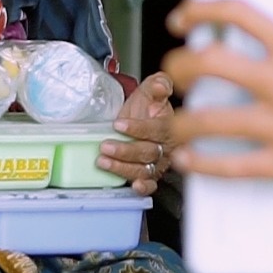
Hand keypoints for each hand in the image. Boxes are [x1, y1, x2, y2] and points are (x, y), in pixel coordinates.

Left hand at [98, 72, 173, 194]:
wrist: (143, 119)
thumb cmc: (147, 107)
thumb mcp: (150, 90)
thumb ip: (157, 84)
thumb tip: (162, 85)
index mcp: (169, 126)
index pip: (157, 130)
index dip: (138, 128)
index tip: (118, 124)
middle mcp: (166, 147)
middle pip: (148, 152)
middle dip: (125, 150)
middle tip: (105, 146)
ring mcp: (158, 162)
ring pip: (145, 169)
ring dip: (123, 168)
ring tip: (104, 162)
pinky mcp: (151, 175)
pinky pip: (151, 185)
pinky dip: (144, 187)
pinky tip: (134, 186)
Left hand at [163, 0, 272, 221]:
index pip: (240, 13)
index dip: (200, 8)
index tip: (180, 17)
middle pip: (213, 65)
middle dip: (178, 64)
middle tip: (170, 70)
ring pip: (215, 121)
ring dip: (178, 119)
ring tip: (166, 117)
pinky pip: (236, 166)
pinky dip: (203, 163)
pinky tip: (184, 158)